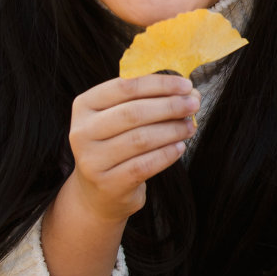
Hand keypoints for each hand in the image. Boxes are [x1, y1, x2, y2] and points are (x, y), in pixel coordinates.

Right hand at [64, 75, 198, 222]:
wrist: (99, 192)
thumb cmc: (117, 144)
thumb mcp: (121, 117)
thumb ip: (149, 100)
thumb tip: (189, 92)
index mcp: (84, 105)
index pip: (124, 87)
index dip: (159, 84)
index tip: (186, 85)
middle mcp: (82, 132)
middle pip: (133, 113)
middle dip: (170, 106)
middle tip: (194, 104)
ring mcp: (92, 160)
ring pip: (140, 140)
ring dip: (172, 130)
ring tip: (190, 126)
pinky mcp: (108, 183)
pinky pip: (144, 165)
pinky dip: (166, 154)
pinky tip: (180, 147)